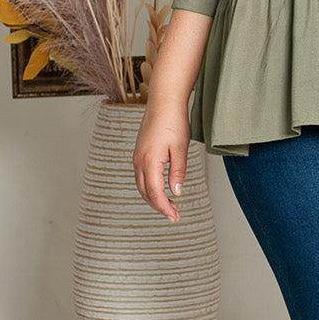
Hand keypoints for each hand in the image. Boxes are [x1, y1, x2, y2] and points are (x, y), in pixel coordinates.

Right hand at [133, 99, 190, 221]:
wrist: (163, 102)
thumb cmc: (174, 122)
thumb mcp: (180, 149)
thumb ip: (178, 172)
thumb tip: (177, 192)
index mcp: (150, 161)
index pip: (155, 193)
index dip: (165, 207)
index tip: (175, 216)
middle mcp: (139, 161)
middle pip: (146, 193)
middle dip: (159, 206)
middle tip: (175, 215)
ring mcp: (137, 157)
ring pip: (142, 186)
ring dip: (154, 198)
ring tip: (171, 205)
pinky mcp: (139, 153)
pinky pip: (141, 177)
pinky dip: (150, 187)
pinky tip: (162, 189)